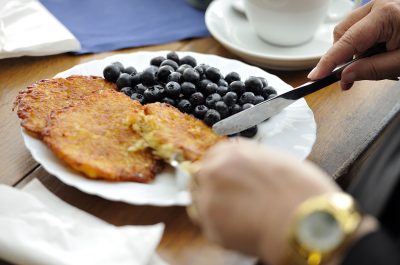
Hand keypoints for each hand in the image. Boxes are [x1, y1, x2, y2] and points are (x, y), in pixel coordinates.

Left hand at [192, 139, 338, 264]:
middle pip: (200, 176)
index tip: (225, 178)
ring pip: (197, 200)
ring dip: (210, 204)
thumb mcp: (276, 159)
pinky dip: (219, 225)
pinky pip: (207, 224)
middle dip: (211, 185)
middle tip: (230, 198)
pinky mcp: (211, 227)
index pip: (213, 156)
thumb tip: (243, 167)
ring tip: (236, 213)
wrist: (306, 222)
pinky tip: (240, 225)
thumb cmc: (300, 191)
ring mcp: (209, 200)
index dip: (221, 168)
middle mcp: (214, 172)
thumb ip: (251, 160)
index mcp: (230, 152)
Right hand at [308, 0, 399, 89]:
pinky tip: (383, 54)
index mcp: (386, 14)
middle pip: (343, 32)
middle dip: (344, 56)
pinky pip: (364, 29)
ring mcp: (383, 5)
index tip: (315, 76)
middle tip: (352, 78)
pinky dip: (367, 46)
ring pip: (351, 31)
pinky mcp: (386, 10)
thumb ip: (372, 70)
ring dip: (357, 52)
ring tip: (382, 65)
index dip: (328, 61)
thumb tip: (346, 76)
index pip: (347, 42)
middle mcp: (380, 4)